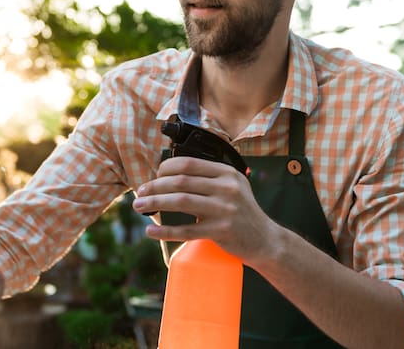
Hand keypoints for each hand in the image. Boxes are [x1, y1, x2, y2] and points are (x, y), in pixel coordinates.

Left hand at [133, 156, 275, 260]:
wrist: (265, 240)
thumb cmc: (241, 213)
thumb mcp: (232, 187)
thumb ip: (208, 179)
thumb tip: (167, 176)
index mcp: (226, 173)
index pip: (188, 163)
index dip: (165, 169)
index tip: (153, 178)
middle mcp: (227, 188)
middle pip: (180, 182)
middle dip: (155, 186)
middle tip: (140, 194)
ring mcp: (225, 209)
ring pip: (181, 202)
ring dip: (154, 203)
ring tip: (138, 207)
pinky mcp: (221, 231)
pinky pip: (187, 230)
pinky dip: (165, 231)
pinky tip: (150, 232)